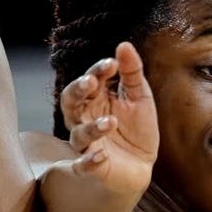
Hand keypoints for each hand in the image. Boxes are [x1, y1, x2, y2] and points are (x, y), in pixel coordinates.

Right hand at [56, 42, 156, 196]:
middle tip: (91, 82)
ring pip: (78, 133)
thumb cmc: (136, 128)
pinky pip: (83, 165)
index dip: (98, 71)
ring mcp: (86, 143)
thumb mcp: (140, 98)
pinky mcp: (91, 167)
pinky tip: (102, 156)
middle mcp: (84, 119)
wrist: (141, 166)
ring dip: (91, 127)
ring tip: (111, 122)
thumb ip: (132, 73)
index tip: (112, 64)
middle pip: (70, 102)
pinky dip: (89, 162)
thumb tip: (124, 44)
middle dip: (78, 91)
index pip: (90, 80)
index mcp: (95, 99)